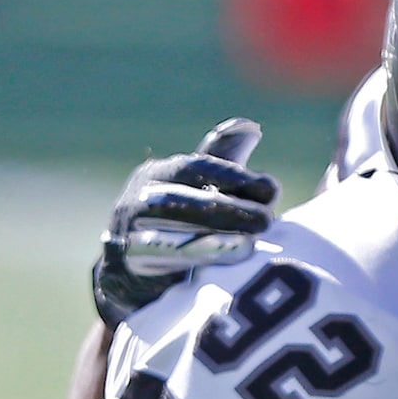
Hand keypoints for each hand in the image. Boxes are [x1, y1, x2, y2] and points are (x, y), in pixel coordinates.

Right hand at [92, 119, 277, 324]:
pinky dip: (189, 265)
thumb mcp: (198, 189)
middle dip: (229, 210)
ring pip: (168, 232)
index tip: (271, 188)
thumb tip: (251, 126)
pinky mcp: (127, 267)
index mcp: (157, 174)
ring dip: (212, 239)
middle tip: (268, 220)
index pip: (196, 168)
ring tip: (251, 245)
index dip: (234, 177)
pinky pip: (157, 265)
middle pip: (183, 200)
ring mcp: (128, 232)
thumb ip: (223, 161)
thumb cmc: (177, 222)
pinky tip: (220, 270)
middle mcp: (138, 199)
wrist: (132, 272)